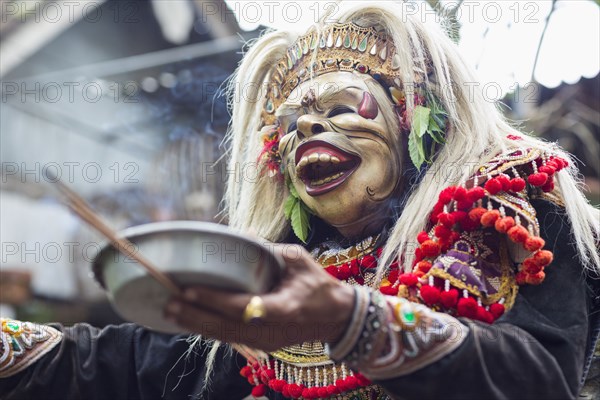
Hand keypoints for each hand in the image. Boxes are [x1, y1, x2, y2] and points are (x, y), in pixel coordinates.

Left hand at [164, 244, 354, 351]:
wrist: (336, 317)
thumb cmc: (318, 284)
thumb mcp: (298, 259)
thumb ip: (269, 250)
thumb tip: (241, 235)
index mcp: (286, 306)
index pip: (245, 306)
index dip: (216, 300)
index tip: (191, 290)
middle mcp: (273, 328)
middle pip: (227, 326)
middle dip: (195, 314)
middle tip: (169, 301)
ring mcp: (267, 341)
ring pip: (225, 336)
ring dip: (196, 323)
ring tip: (171, 311)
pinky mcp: (262, 345)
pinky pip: (230, 337)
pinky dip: (208, 328)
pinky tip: (189, 320)